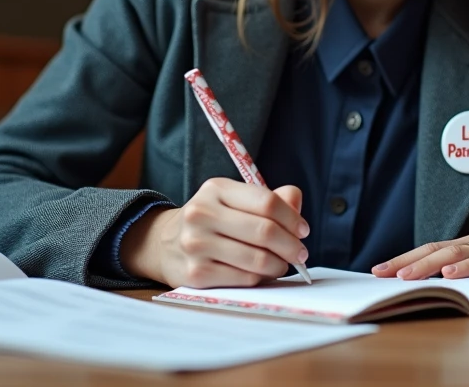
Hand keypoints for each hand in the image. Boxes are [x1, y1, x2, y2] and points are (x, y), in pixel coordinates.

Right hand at [119, 178, 308, 287]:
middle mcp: (202, 214)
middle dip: (291, 245)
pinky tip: (260, 274)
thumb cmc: (212, 220)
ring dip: (279, 265)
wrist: (165, 244)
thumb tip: (296, 202)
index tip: (303, 230)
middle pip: (265, 231)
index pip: (267, 202)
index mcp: (216, 189)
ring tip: (282, 264)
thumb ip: (270, 199)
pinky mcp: (195, 274)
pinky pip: (244, 279)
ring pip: (257, 259)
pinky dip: (260, 278)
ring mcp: (196, 245)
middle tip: (300, 253)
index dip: (292, 218)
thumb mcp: (235, 199)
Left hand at [372, 235, 468, 279]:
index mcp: (463, 248)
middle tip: (384, 272)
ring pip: (453, 253)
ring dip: (428, 265)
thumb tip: (421, 288)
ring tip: (408, 276)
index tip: (377, 270)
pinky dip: (465, 267)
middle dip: (407, 261)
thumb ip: (456, 279)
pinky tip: (449, 274)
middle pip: (434, 249)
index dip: (402, 259)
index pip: (427, 251)